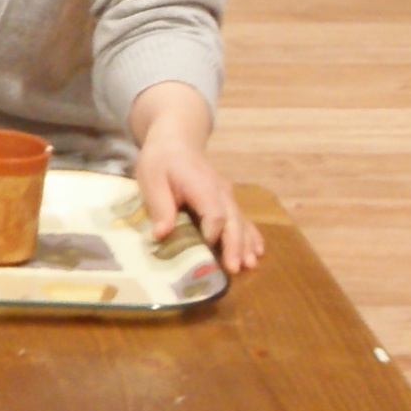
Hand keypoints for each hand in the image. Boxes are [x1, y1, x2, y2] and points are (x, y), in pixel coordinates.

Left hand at [131, 130, 260, 273]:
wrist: (176, 142)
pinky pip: (243, 219)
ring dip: (246, 244)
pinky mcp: (227, 201)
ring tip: (249, 265)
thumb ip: (159, 206)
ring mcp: (227, 196)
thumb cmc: (161, 161)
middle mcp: (221, 191)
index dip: (213, 231)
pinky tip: (258, 251)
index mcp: (201, 185)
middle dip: (235, 245)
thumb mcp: (152, 178)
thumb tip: (161, 235)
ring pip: (241, 222)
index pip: (214, 212)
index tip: (207, 247)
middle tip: (235, 268)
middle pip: (233, 220)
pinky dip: (251, 235)